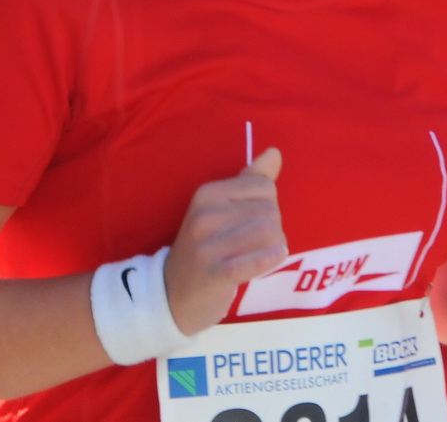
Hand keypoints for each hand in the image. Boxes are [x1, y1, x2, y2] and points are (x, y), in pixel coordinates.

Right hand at [164, 148, 288, 335]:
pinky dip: (270, 258)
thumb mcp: (221, 209)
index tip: (253, 223)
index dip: (269, 205)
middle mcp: (205, 215)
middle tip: (255, 244)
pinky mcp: (215, 274)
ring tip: (260, 254)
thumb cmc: (205, 248)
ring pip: (268, 233)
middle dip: (273, 228)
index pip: (264, 187)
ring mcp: (207, 246)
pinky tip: (275, 258)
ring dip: (274, 246)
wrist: (171, 295)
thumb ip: (251, 180)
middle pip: (270, 211)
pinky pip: (255, 261)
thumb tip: (275, 152)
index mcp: (208, 193)